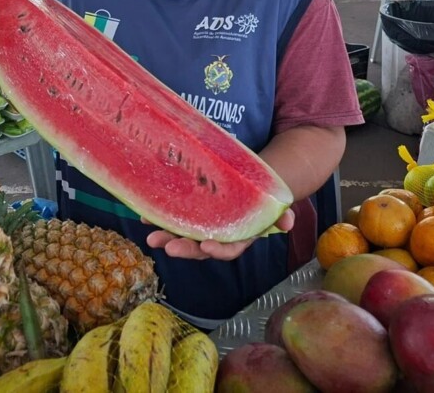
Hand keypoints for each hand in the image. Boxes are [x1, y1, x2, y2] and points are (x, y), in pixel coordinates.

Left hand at [145, 209, 293, 260]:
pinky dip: (158, 219)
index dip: (218, 250)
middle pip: (200, 247)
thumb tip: (288, 221)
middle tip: (167, 245)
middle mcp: (217, 236)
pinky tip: (145, 216)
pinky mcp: (188, 215)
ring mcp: (201, 227)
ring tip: (150, 236)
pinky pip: (172, 220)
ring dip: (166, 237)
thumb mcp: (274, 204)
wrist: (250, 183)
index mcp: (238, 237)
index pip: (228, 249)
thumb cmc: (262, 197)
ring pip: (183, 236)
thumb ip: (281, 213)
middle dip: (184, 248)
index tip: (207, 246)